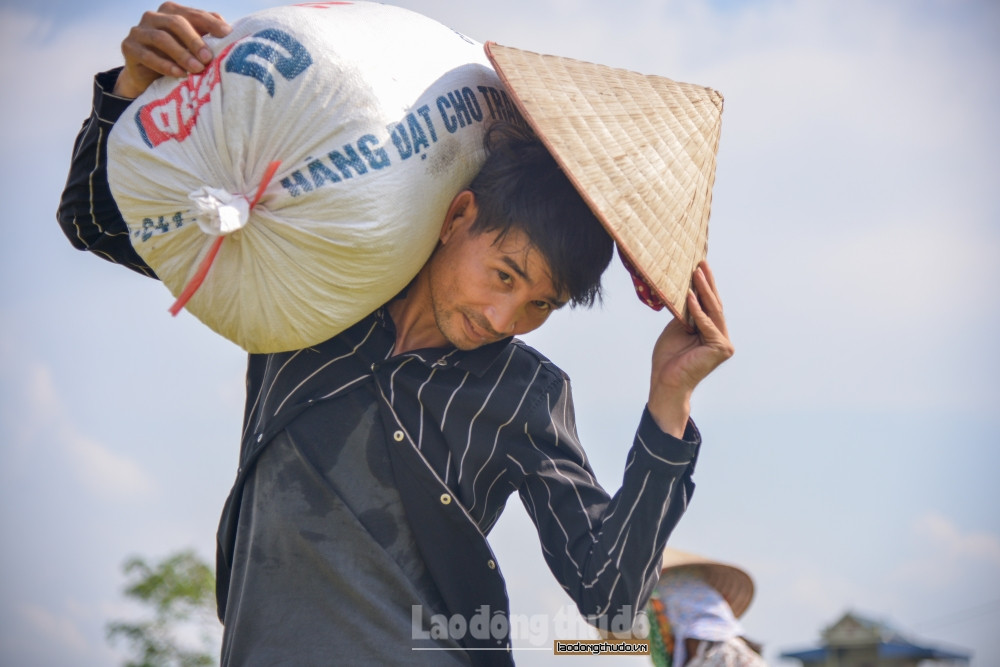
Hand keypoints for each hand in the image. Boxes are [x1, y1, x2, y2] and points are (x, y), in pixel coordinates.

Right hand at [114, 2, 231, 98]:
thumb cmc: (177, 58)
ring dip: (181, 54)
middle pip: (176, 23)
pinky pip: (147, 55)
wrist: (148, 78)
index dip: (210, 22)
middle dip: (195, 40)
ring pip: (161, 38)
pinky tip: (179, 74)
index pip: (193, 14)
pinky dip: (165, 65)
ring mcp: (139, 30)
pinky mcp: (129, 47)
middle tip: (208, 57)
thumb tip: (229, 30)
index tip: (227, 34)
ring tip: (197, 69)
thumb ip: (208, 35)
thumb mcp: (193, 47)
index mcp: (172, 12)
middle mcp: (153, 17)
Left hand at [647, 261, 733, 437]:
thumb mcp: (677, 328)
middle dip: (706, 283)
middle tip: (701, 262)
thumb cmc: (669, 358)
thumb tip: (687, 291)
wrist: (666, 382)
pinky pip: (707, 324)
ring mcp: (723, 343)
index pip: (709, 305)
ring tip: (696, 272)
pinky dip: (697, 310)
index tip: (698, 266)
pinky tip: (689, 294)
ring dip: (703, 290)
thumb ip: (686, 312)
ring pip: (713, 311)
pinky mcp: (721, 348)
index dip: (704, 286)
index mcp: (711, 332)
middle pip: (714, 305)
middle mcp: (721, 337)